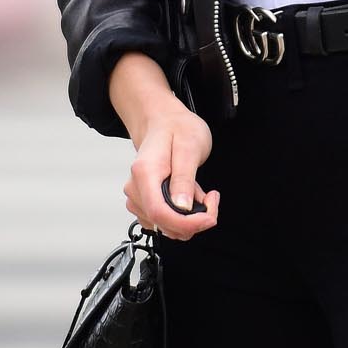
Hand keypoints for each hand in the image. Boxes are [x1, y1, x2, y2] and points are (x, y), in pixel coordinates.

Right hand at [110, 53, 216, 238]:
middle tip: (211, 197)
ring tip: (198, 190)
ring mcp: (138, 197)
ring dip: (190, 216)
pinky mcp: (145, 203)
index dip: (187, 224)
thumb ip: (184, 179)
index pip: (160, 213)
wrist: (163, 121)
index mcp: (145, 173)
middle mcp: (136, 188)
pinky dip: (183, 215)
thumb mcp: (189, 147)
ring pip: (167, 226)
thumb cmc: (176, 129)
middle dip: (194, 219)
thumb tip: (182, 207)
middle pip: (164, 223)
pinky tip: (189, 196)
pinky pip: (166, 221)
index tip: (209, 217)